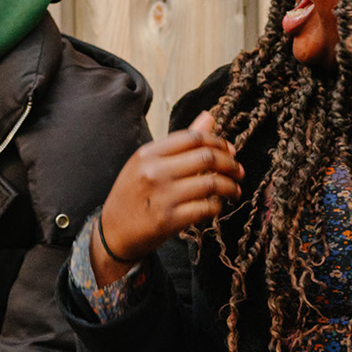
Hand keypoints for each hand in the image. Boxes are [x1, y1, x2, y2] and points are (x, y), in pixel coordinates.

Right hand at [90, 112, 243, 284]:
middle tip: (238, 171)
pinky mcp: (169, 220)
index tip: (230, 151)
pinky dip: (217, 206)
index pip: (194, 137)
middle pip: (207, 157)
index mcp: (148, 153)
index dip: (219, 142)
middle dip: (231, 163)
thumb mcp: (148, 164)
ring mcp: (161, 196)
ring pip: (212, 183)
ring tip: (234, 190)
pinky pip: (206, 208)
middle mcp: (154, 172)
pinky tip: (217, 206)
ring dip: (230, 186)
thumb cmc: (133, 195)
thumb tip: (210, 118)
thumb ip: (180, 143)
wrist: (113, 234)